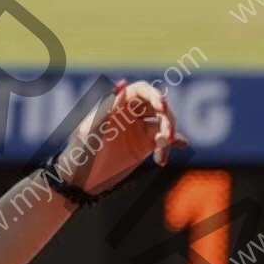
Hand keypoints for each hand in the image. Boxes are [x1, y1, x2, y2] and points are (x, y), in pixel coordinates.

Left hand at [61, 79, 186, 196]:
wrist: (80, 179)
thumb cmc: (80, 150)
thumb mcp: (91, 129)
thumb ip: (108, 107)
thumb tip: (122, 84)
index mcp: (118, 103)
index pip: (142, 90)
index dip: (154, 95)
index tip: (162, 108)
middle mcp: (131, 113)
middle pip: (158, 107)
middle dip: (167, 120)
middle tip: (167, 137)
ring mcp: (140, 129)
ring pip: (164, 124)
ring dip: (169, 136)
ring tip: (161, 156)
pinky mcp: (146, 145)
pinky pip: (165, 140)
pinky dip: (175, 143)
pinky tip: (183, 146)